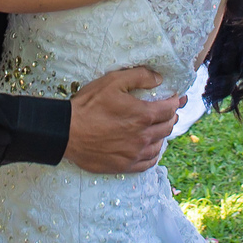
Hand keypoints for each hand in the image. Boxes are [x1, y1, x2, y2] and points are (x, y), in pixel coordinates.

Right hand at [63, 67, 183, 173]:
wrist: (67, 132)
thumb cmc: (89, 105)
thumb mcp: (113, 81)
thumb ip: (139, 76)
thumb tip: (158, 78)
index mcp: (143, 115)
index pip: (170, 109)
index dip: (175, 102)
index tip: (175, 98)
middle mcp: (143, 136)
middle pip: (167, 127)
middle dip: (170, 117)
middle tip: (168, 111)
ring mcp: (135, 153)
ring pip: (160, 145)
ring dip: (162, 135)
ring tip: (159, 128)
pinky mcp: (125, 166)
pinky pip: (148, 163)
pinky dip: (154, 154)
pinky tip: (151, 149)